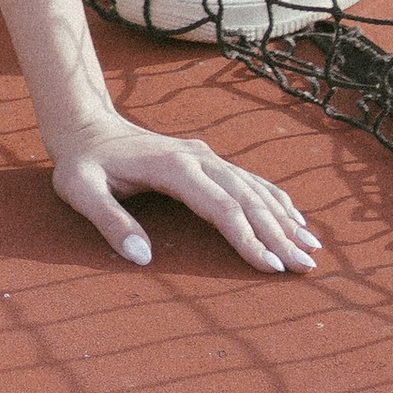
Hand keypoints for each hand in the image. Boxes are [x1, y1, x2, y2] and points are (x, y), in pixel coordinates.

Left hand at [50, 116, 321, 275]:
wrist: (86, 124)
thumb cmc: (82, 163)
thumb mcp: (80, 190)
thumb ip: (109, 222)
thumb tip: (143, 258)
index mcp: (174, 167)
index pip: (221, 206)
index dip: (247, 237)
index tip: (271, 265)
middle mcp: (197, 158)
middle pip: (247, 199)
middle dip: (279, 234)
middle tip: (306, 267)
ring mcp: (204, 156)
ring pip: (253, 188)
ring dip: (284, 218)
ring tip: (312, 247)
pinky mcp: (205, 159)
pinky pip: (247, 180)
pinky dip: (274, 199)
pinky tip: (294, 216)